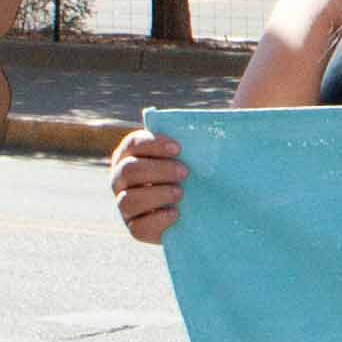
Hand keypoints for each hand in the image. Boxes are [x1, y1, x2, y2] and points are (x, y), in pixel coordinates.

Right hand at [108, 121, 187, 247]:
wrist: (195, 206)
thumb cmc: (190, 171)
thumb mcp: (190, 153)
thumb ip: (192, 138)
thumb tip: (221, 114)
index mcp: (129, 154)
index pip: (133, 144)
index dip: (153, 144)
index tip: (179, 148)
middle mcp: (120, 179)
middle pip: (129, 171)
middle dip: (158, 170)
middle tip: (185, 172)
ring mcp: (124, 205)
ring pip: (129, 200)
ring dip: (157, 194)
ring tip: (180, 193)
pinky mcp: (135, 228)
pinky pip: (138, 227)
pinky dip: (157, 220)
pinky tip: (176, 213)